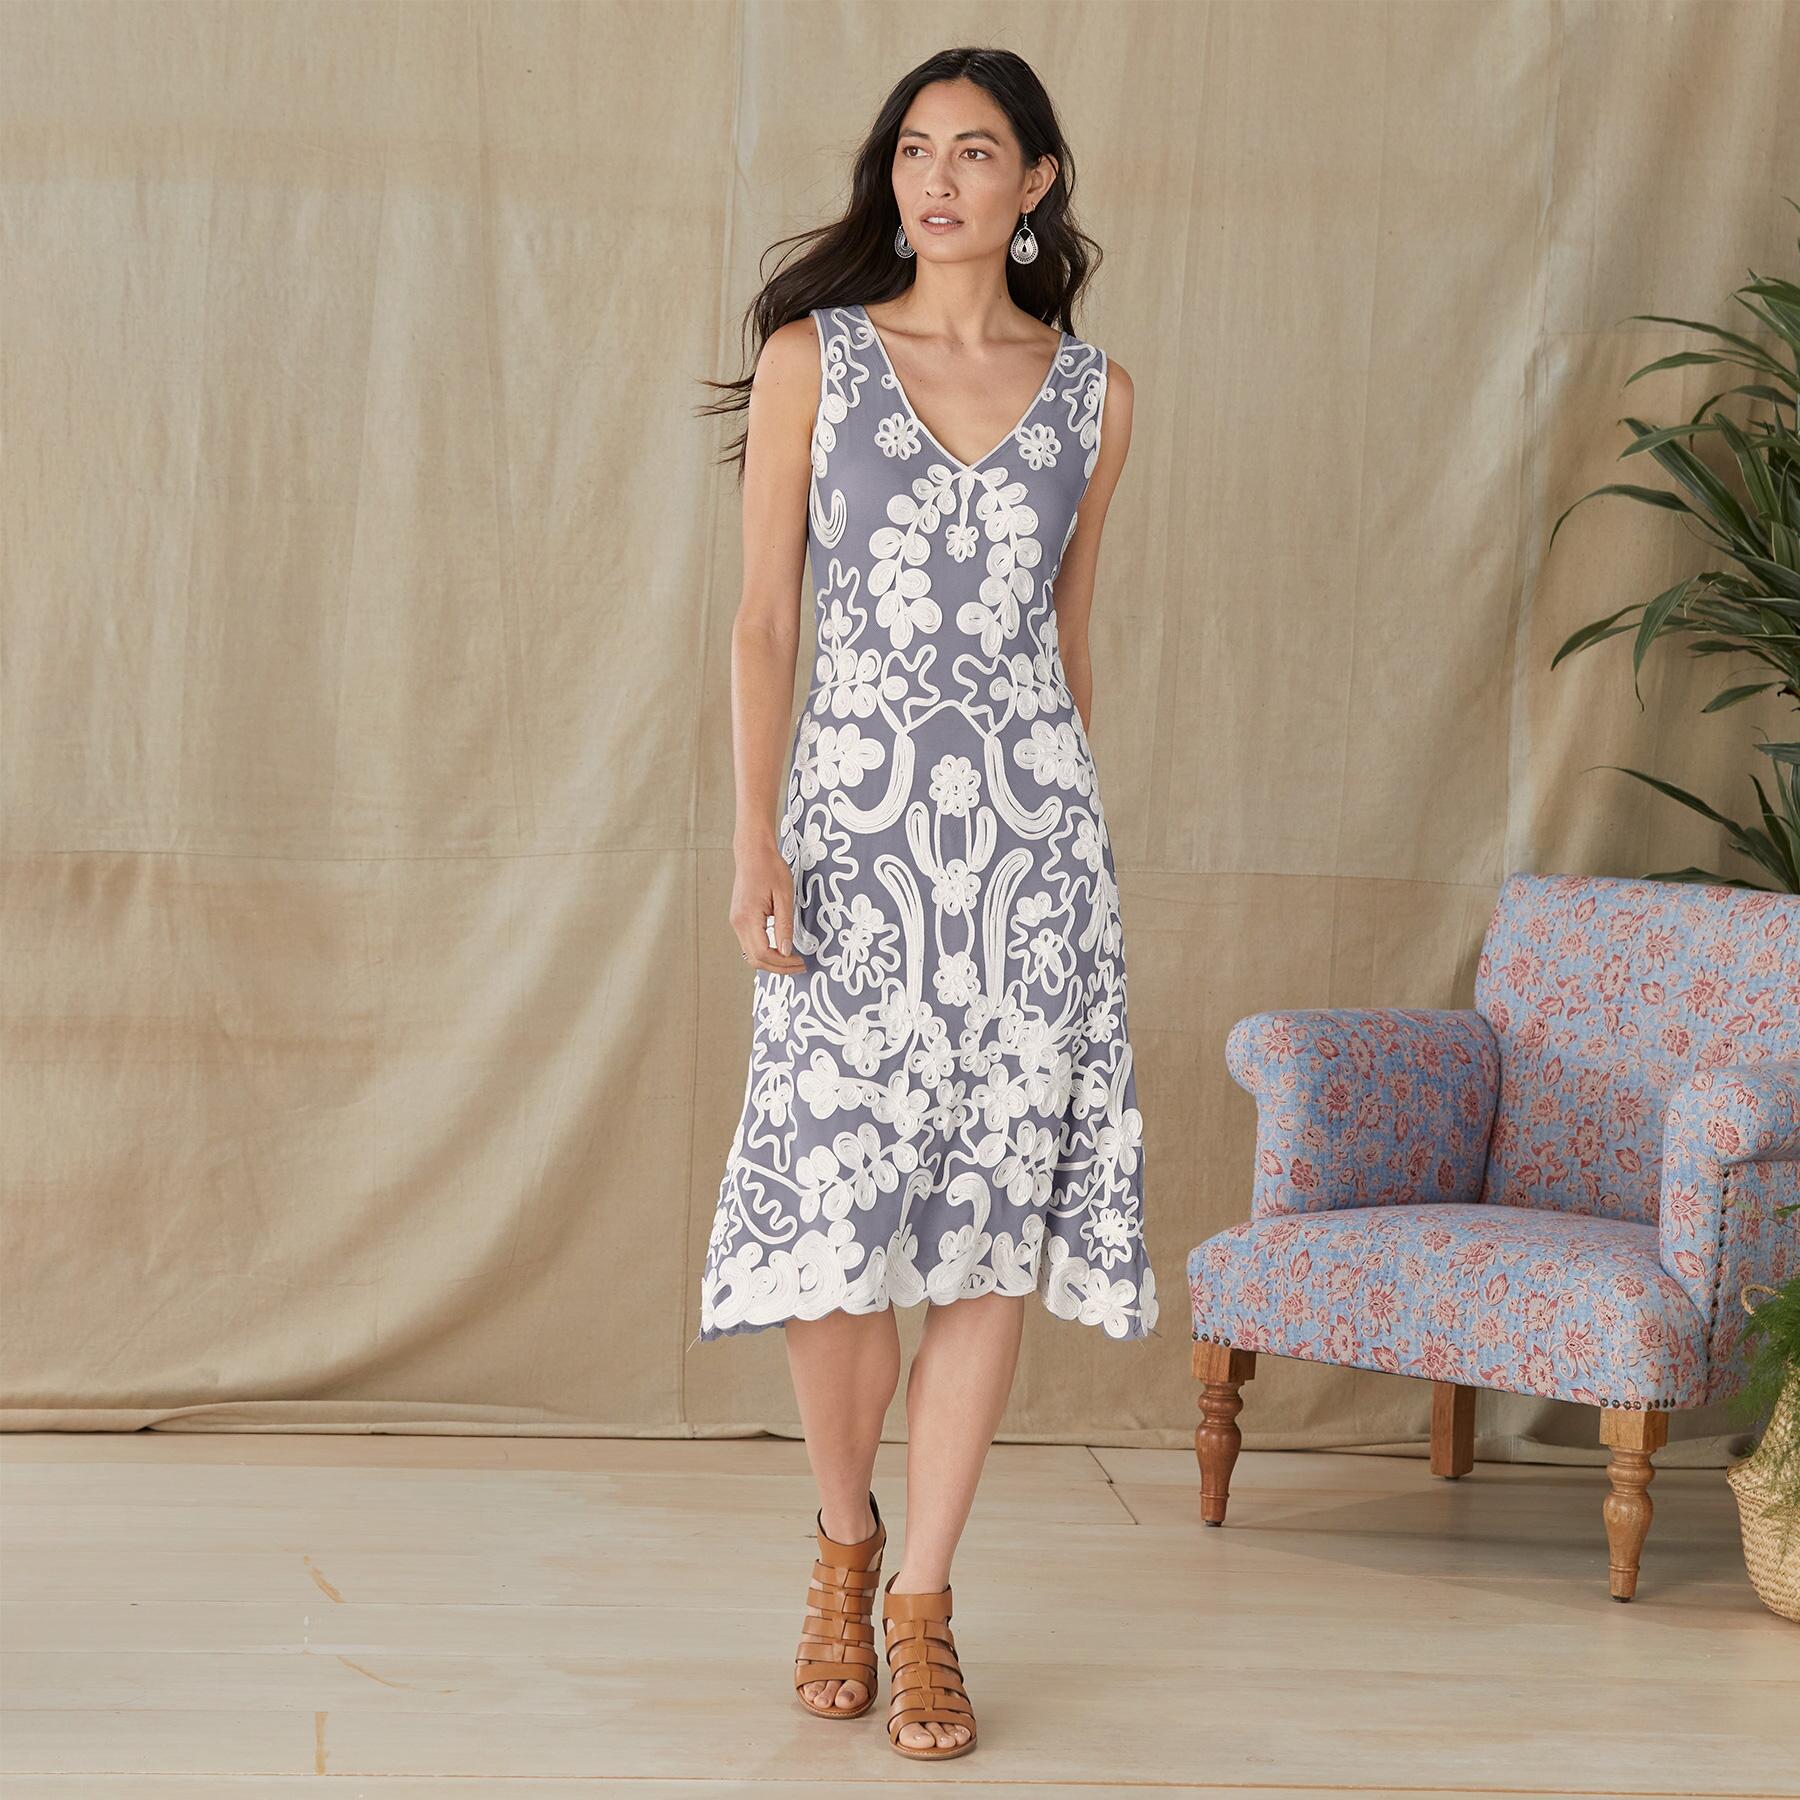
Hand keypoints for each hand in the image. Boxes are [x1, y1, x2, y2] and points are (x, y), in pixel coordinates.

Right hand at [729, 839, 807, 975]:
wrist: (753, 853)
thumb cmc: (770, 869)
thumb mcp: (785, 896)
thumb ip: (784, 926)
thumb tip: (786, 951)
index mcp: (748, 918)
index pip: (764, 954)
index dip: (783, 963)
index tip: (801, 962)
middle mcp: (738, 923)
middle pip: (755, 959)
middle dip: (778, 968)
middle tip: (800, 965)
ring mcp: (736, 922)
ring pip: (751, 954)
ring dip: (772, 961)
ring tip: (792, 959)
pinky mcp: (739, 919)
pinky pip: (750, 944)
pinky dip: (765, 951)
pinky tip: (781, 948)